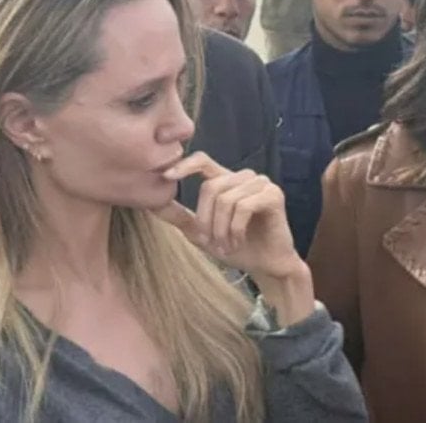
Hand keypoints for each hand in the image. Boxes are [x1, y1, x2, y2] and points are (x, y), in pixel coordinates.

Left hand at [153, 152, 313, 324]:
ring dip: (221, 229)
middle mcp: (244, 177)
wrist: (268, 265)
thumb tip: (151, 204)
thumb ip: (180, 217)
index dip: (184, 165)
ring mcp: (261, 184)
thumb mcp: (201, 233)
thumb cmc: (237, 247)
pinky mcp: (273, 195)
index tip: (166, 177)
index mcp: (227, 180)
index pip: (203, 161)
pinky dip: (235, 229)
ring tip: (225, 246)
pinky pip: (244, 207)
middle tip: (210, 243)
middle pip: (211, 186)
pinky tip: (237, 242)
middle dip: (205, 219)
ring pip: (226, 199)